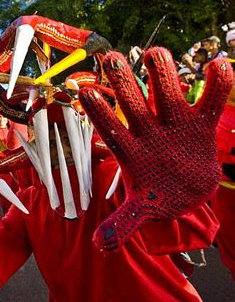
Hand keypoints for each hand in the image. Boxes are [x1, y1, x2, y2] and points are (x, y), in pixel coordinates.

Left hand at [80, 48, 231, 252]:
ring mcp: (176, 122)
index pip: (112, 129)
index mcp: (132, 150)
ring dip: (162, 73)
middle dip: (124, 82)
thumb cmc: (159, 194)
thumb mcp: (142, 209)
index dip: (99, 113)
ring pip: (168, 93)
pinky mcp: (203, 122)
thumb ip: (123, 223)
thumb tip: (100, 247)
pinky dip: (217, 83)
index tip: (83, 92)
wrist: (189, 188)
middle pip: (135, 103)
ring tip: (156, 54)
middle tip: (111, 59)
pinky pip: (211, 99)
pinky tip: (218, 65)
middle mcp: (150, 130)